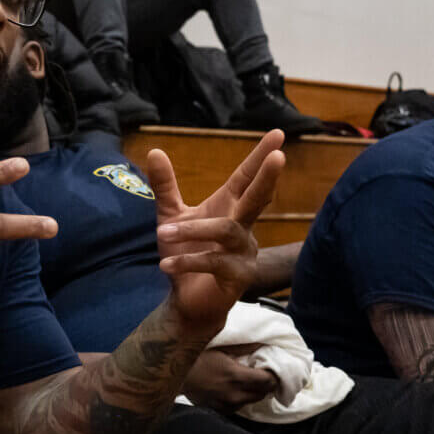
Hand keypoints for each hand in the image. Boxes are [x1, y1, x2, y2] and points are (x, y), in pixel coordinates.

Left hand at [148, 130, 284, 335]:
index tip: (278, 133)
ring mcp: (244, 253)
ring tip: (163, 232)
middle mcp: (243, 228)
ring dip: (194, 230)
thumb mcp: (170, 215)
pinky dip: (188, 261)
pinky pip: (214, 263)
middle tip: (278, 157)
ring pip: (226, 231)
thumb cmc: (185, 253)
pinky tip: (165, 264)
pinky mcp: (237, 278)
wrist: (186, 300)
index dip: (260, 156)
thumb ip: (165, 186)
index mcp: (230, 208)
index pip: (247, 178)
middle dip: (266, 178)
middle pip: (258, 199)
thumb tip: (155, 150)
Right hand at [183, 345, 276, 412]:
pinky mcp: (220, 410)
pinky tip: (235, 389)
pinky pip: (239, 407)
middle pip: (263, 393)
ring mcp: (227, 405)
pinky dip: (241, 398)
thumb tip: (262, 344)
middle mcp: (234, 394)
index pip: (268, 381)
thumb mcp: (221, 348)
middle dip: (266, 383)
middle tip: (263, 373)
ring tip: (249, 380)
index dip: (273, 374)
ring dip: (254, 391)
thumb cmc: (197, 358)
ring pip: (252, 401)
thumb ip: (244, 347)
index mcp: (236, 376)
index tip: (272, 368)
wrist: (175, 375)